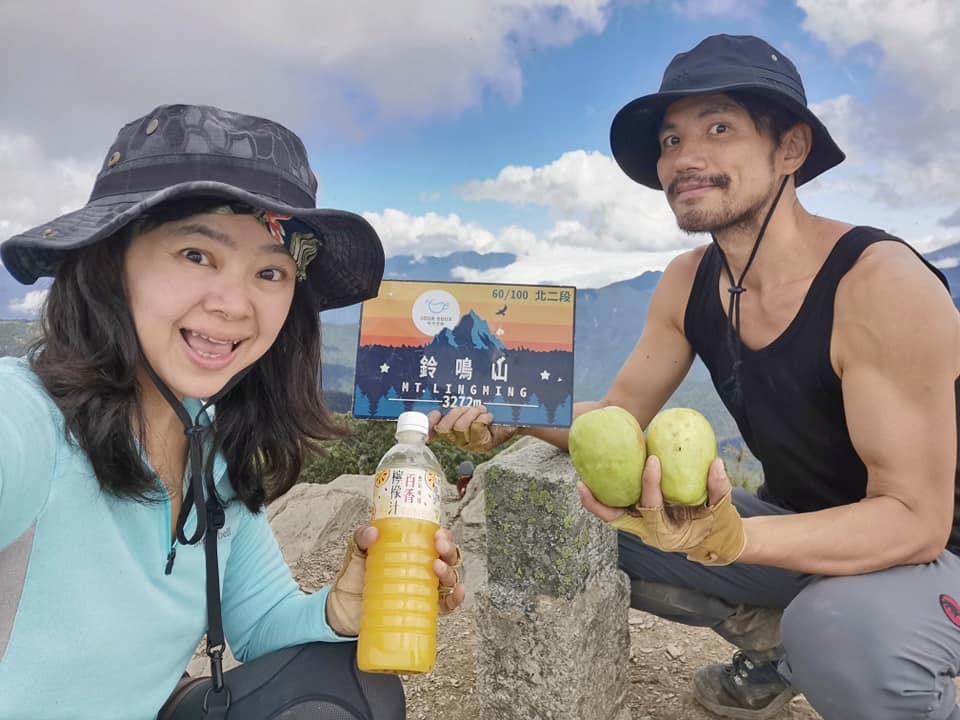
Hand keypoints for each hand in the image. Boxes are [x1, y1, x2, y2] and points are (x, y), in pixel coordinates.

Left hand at [326, 526, 465, 634]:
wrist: (342, 611)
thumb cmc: (353, 578)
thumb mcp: (356, 553)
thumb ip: (361, 538)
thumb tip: (373, 532)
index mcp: (412, 551)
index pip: (435, 539)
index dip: (443, 535)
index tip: (438, 534)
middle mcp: (423, 568)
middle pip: (447, 556)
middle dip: (449, 549)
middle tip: (439, 547)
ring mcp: (425, 589)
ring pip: (450, 577)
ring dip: (450, 571)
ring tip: (437, 568)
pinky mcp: (424, 609)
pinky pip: (447, 605)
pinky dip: (456, 599)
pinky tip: (456, 592)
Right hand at [428, 405, 517, 451]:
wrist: (513, 417)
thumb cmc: (490, 408)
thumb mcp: (472, 404)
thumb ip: (458, 402)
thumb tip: (442, 394)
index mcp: (449, 427)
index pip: (432, 430)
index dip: (429, 424)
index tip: (435, 413)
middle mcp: (456, 438)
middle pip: (444, 428)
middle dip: (456, 413)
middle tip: (470, 408)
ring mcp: (468, 444)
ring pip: (460, 427)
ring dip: (472, 414)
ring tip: (482, 411)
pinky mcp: (482, 445)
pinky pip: (476, 428)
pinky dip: (483, 418)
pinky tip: (489, 418)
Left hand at [577, 456, 745, 565]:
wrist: (716, 541)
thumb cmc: (719, 525)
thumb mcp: (723, 510)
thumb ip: (720, 488)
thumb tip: (716, 463)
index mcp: (667, 534)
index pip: (652, 508)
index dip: (650, 484)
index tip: (653, 460)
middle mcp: (648, 533)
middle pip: (616, 520)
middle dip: (598, 504)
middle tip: (582, 484)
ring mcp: (642, 527)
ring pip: (612, 516)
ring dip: (595, 501)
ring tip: (580, 481)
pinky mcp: (640, 519)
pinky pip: (619, 509)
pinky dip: (607, 497)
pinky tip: (598, 477)